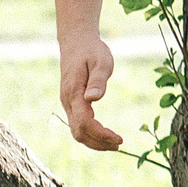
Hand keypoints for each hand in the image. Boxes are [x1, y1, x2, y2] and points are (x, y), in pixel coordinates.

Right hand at [60, 31, 123, 150]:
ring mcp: (67, 103)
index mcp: (74, 93)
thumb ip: (98, 80)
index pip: (84, 123)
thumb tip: (93, 99)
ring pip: (76, 131)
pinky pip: (78, 124)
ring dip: (94, 142)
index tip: (120, 139)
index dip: (101, 135)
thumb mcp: (101, 61)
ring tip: (115, 144)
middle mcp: (67, 101)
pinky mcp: (71, 102)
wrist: (76, 42)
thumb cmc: (92, 51)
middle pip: (78, 132)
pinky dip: (90, 134)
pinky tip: (104, 136)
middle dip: (98, 143)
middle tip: (120, 145)